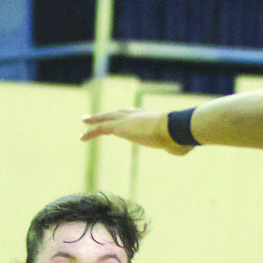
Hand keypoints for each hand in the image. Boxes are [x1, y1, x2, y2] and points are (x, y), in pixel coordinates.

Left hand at [81, 109, 195, 155]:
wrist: (174, 128)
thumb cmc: (180, 136)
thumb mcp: (180, 142)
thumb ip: (177, 145)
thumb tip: (180, 149)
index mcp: (151, 117)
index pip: (136, 115)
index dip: (129, 115)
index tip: (123, 116)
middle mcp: (138, 115)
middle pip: (119, 112)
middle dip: (109, 114)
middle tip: (101, 114)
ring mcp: (128, 120)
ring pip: (107, 118)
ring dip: (95, 119)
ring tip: (84, 121)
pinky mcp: (120, 127)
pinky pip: (101, 128)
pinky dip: (91, 132)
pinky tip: (82, 136)